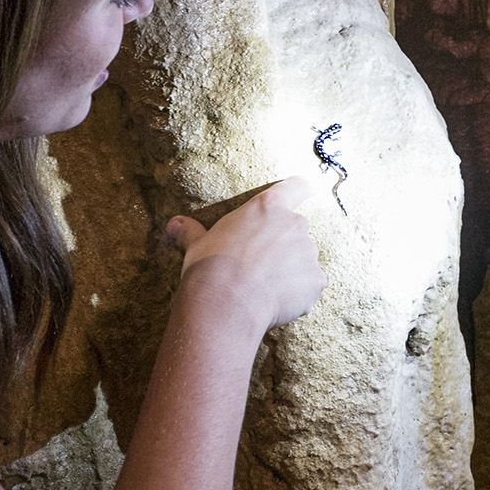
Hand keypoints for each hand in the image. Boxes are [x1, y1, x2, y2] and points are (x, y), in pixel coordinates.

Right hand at [164, 176, 326, 330]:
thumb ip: (191, 231)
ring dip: (292, 271)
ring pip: (304, 260)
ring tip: (264, 289)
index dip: (303, 188)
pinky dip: (298, 295)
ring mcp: (308, 253)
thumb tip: (174, 225)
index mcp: (268, 207)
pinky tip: (275, 304)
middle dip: (284, 246)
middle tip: (261, 266)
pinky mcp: (316, 281)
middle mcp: (294, 224)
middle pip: (297, 230)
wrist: (226, 304)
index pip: (298, 185)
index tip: (308, 190)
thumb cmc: (210, 268)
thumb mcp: (197, 244)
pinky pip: (310, 286)